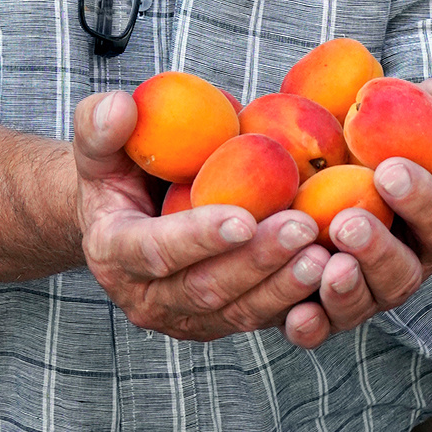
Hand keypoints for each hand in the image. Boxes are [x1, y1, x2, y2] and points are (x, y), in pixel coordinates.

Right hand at [73, 91, 330, 340]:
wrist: (124, 218)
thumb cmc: (117, 172)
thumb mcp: (98, 144)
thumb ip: (99, 125)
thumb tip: (122, 108)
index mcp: (113, 252)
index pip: (155, 251)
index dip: (198, 237)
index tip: (244, 217)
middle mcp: (146, 297)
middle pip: (206, 288)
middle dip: (257, 261)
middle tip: (303, 227)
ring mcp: (185, 317)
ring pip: (239, 312)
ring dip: (284, 287)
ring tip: (325, 254)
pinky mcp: (219, 323)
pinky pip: (261, 320)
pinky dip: (297, 302)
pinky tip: (333, 275)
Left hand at [283, 77, 431, 347]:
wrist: (382, 189)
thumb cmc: (397, 146)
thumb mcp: (414, 121)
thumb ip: (428, 107)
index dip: (419, 196)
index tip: (390, 169)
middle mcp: (408, 263)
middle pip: (403, 271)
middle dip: (376, 249)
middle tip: (347, 224)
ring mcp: (371, 289)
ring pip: (366, 302)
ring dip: (346, 291)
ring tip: (325, 267)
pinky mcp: (333, 305)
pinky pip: (326, 323)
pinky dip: (313, 326)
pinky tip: (293, 318)